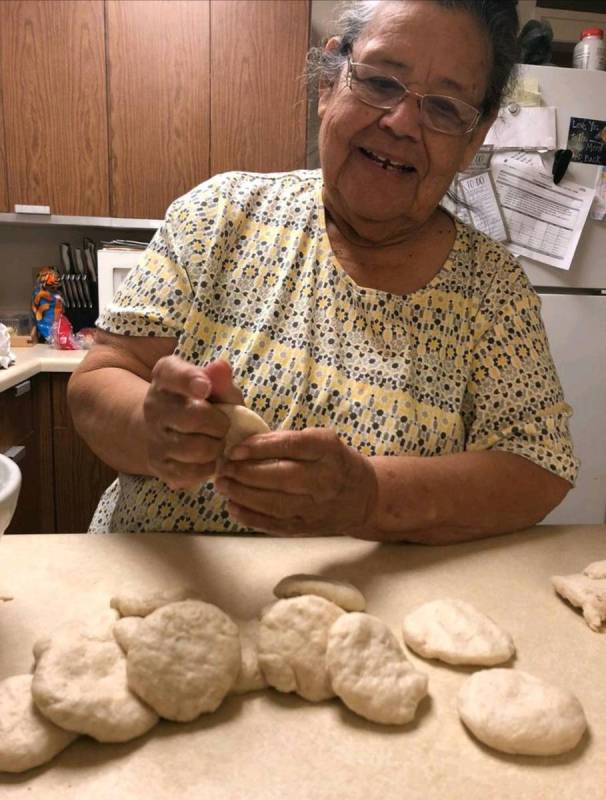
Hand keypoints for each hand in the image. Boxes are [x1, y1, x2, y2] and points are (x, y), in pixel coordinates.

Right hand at [143, 356, 242, 489]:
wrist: (169, 430)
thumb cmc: (203, 404)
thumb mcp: (214, 387)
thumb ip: (220, 380)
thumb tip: (221, 368)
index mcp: (165, 376)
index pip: (172, 373)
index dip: (190, 380)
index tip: (204, 387)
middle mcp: (153, 405)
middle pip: (194, 417)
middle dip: (220, 424)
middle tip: (222, 425)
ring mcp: (153, 436)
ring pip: (197, 449)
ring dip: (216, 448)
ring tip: (215, 442)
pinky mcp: (158, 465)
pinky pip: (192, 473)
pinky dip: (208, 468)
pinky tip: (207, 458)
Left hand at [214, 428, 377, 535]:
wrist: (363, 497)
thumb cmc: (334, 462)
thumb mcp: (321, 441)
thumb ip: (288, 441)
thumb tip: (245, 444)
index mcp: (327, 450)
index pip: (291, 446)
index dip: (260, 448)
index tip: (235, 449)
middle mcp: (324, 479)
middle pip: (281, 477)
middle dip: (246, 473)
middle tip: (224, 469)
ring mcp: (316, 506)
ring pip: (275, 503)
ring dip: (243, 495)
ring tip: (223, 486)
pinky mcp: (308, 527)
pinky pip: (276, 525)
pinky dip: (251, 518)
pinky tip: (233, 508)